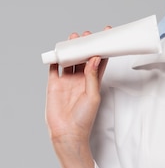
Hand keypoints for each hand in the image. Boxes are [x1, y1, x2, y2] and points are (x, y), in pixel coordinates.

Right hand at [45, 31, 107, 167]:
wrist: (67, 133)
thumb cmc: (84, 118)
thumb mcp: (93, 95)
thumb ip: (93, 76)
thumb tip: (94, 58)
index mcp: (93, 82)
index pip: (99, 61)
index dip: (102, 49)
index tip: (106, 36)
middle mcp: (80, 80)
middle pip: (83, 57)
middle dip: (85, 45)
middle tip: (88, 35)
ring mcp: (67, 81)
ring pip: (69, 60)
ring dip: (71, 48)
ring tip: (74, 37)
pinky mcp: (54, 84)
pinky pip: (54, 68)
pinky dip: (55, 58)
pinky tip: (58, 50)